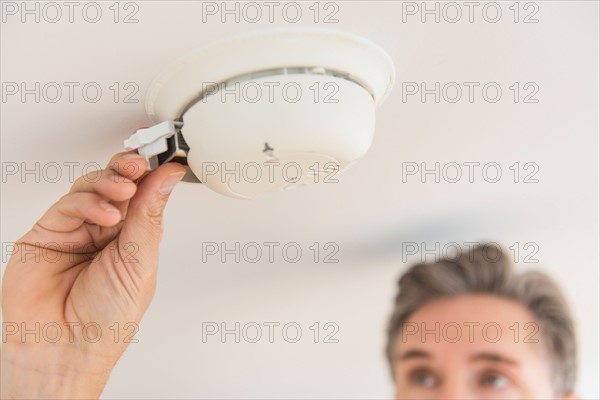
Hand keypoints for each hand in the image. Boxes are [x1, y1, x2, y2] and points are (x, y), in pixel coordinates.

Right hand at [1, 151, 185, 398]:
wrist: (66, 350)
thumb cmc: (106, 320)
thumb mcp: (140, 262)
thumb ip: (149, 215)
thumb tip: (168, 177)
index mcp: (132, 238)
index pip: (143, 195)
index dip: (152, 175)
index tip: (166, 158)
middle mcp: (105, 231)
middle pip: (117, 184)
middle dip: (130, 170)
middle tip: (140, 164)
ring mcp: (75, 230)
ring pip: (92, 187)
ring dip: (111, 181)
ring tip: (124, 189)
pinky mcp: (47, 232)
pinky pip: (68, 203)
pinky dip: (88, 201)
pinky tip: (105, 214)